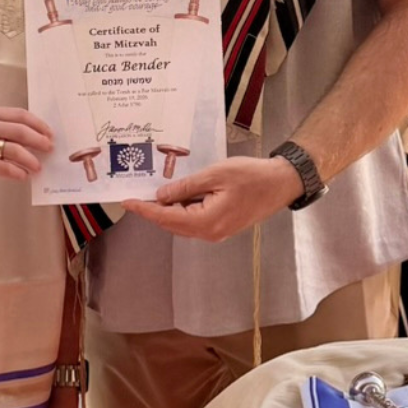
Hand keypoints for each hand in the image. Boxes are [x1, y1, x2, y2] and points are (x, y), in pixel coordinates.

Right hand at [0, 105, 52, 190]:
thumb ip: (7, 130)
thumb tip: (38, 138)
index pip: (20, 115)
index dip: (38, 124)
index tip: (49, 133)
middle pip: (19, 130)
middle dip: (38, 140)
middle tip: (49, 148)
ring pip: (14, 150)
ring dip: (30, 159)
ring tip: (38, 166)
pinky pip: (4, 166)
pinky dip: (17, 172)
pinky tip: (24, 175)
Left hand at [121, 156, 303, 241]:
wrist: (281, 183)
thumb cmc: (253, 177)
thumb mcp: (215, 175)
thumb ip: (185, 187)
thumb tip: (162, 196)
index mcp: (206, 222)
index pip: (166, 217)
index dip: (144, 209)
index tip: (127, 202)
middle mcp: (210, 232)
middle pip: (171, 224)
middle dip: (152, 210)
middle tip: (136, 195)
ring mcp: (216, 232)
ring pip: (182, 223)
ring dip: (167, 210)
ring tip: (153, 193)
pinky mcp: (221, 226)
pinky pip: (193, 221)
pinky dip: (181, 210)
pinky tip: (176, 196)